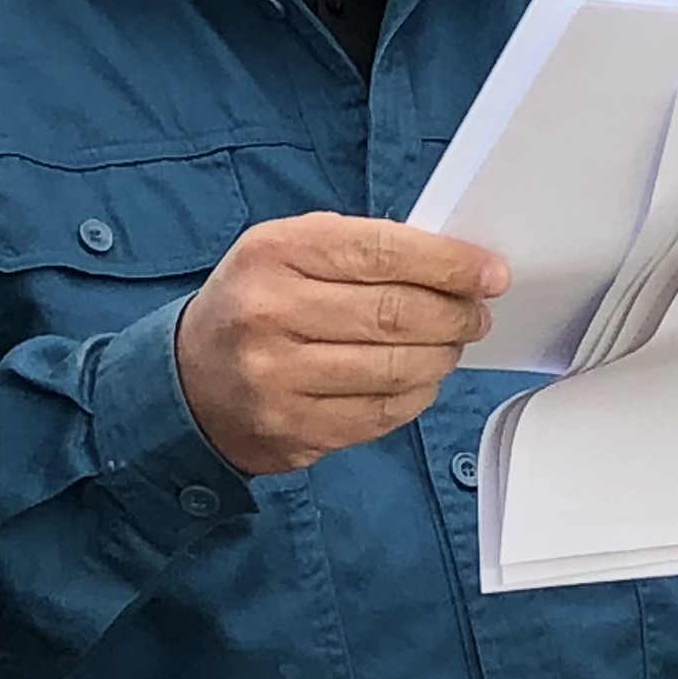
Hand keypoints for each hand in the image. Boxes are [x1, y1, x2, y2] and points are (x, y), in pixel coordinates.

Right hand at [176, 215, 506, 475]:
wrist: (188, 382)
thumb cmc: (254, 304)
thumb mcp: (286, 250)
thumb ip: (358, 247)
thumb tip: (450, 263)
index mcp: (273, 253)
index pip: (381, 252)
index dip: (448, 263)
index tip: (490, 273)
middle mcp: (270, 314)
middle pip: (395, 314)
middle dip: (454, 314)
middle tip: (476, 314)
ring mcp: (278, 380)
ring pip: (395, 368)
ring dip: (442, 357)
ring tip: (451, 345)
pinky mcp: (294, 431)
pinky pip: (382, 414)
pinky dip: (417, 395)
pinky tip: (421, 379)